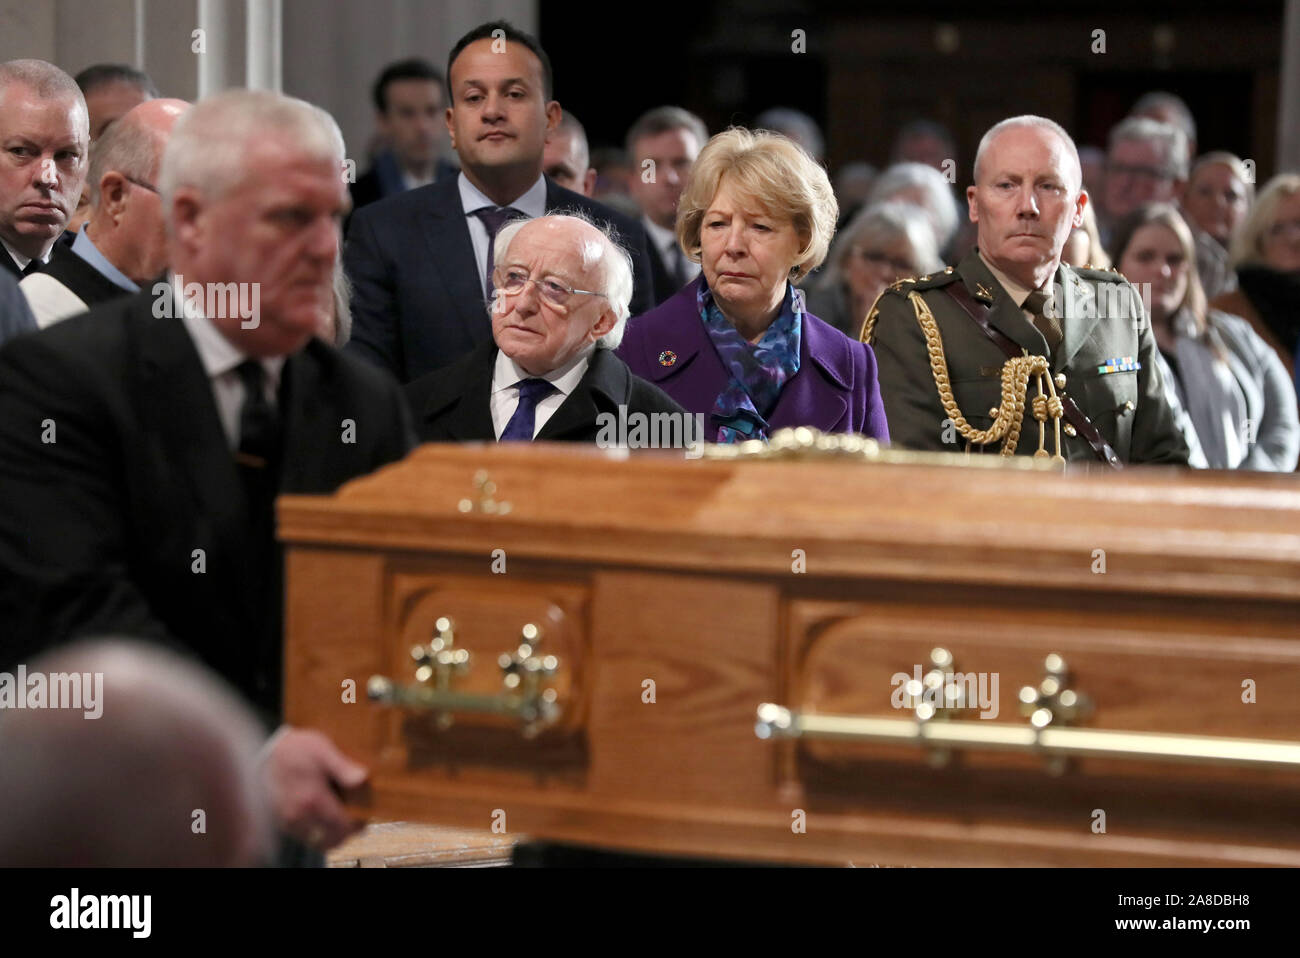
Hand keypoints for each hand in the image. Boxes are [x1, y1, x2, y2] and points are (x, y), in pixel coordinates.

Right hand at [261, 726, 367, 850]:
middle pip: (331, 840)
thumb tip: (362, 778)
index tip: (364, 817)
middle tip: (354, 820)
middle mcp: (300, 815)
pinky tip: (323, 816)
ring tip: (340, 818)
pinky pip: (305, 837)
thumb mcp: (323, 751)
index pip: (342, 827)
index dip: (357, 825)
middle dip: (346, 833)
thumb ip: (343, 767)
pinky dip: (317, 832)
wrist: (268, 753)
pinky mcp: (283, 821)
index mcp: (314, 799)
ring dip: (331, 835)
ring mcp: (289, 821)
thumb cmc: (298, 749)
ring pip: (318, 842)